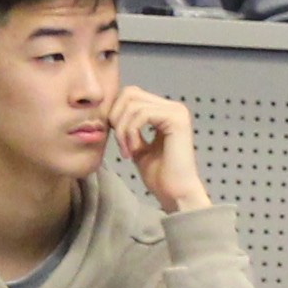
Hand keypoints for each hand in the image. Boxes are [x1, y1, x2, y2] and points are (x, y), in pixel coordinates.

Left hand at [114, 84, 207, 213]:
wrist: (175, 194)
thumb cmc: (159, 176)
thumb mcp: (137, 146)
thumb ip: (128, 128)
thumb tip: (110, 112)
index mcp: (165, 111)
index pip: (131, 95)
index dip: (115, 113)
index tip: (115, 138)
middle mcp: (173, 107)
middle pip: (130, 93)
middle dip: (116, 116)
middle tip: (118, 142)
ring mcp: (177, 112)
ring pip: (133, 104)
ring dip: (122, 129)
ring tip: (126, 150)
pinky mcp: (176, 119)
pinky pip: (142, 114)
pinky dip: (130, 132)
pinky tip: (133, 150)